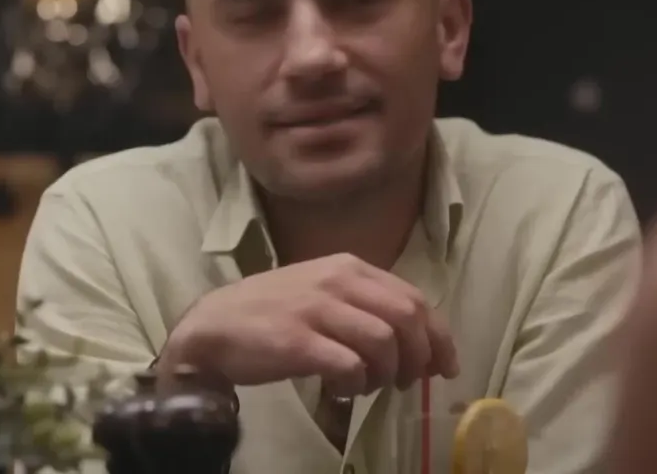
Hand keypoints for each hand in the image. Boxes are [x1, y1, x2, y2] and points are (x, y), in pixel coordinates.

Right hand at [158, 253, 457, 396]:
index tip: (443, 366)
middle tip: (406, 382)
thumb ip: (364, 305)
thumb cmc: (271, 312)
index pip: (414, 298)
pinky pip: (350, 366)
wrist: (213, 326)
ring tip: (368, 386)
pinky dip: (356, 385)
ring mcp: (316, 310)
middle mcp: (336, 281)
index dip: (438, 336)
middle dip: (418, 357)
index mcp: (348, 266)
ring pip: (384, 342)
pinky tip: (342, 390)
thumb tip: (415, 341)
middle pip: (407, 318)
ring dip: (386, 374)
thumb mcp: (321, 291)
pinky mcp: (298, 341)